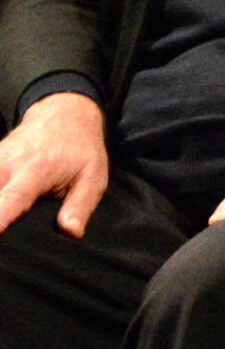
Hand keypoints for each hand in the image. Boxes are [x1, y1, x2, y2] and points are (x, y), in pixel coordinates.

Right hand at [0, 91, 111, 238]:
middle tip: (2, 235)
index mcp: (35, 170)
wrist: (63, 114)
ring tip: (3, 223)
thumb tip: (71, 232)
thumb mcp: (93, 177)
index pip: (13, 198)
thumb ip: (80, 206)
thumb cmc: (80, 148)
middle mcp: (7, 164)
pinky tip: (1, 205)